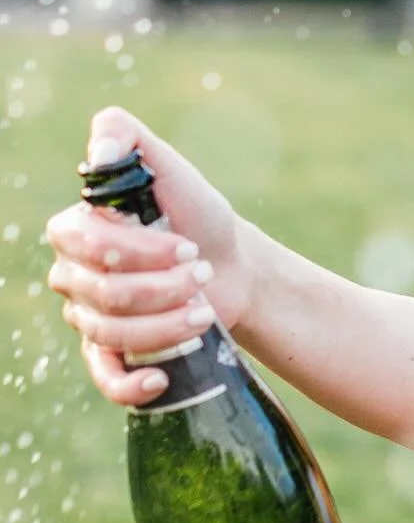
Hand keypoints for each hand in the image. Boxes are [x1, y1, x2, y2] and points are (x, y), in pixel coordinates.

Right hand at [45, 106, 256, 406]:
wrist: (230, 262)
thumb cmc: (196, 212)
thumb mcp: (167, 165)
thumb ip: (126, 138)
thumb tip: (100, 151)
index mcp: (76, 230)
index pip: (88, 246)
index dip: (140, 250)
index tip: (186, 245)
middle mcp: (73, 275)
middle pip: (105, 294)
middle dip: (164, 285)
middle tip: (200, 270)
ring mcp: (89, 318)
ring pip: (112, 334)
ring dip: (166, 323)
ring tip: (203, 308)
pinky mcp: (114, 353)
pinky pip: (105, 378)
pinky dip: (130, 385)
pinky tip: (160, 378)